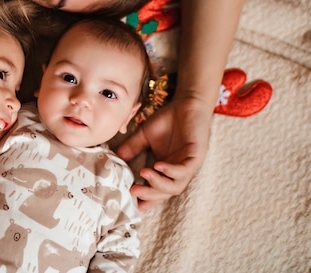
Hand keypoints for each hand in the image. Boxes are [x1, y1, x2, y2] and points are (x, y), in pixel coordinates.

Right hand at [117, 96, 211, 210]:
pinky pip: (184, 170)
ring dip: (159, 183)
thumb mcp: (144, 136)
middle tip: (133, 192)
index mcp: (166, 170)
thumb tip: (114, 157)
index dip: (147, 200)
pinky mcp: (196, 156)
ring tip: (144, 174)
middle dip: (149, 195)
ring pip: (175, 186)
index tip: (132, 205)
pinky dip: (171, 170)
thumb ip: (132, 148)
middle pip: (165, 193)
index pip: (157, 190)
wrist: (186, 104)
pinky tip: (158, 165)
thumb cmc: (168, 120)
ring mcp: (188, 165)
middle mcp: (178, 171)